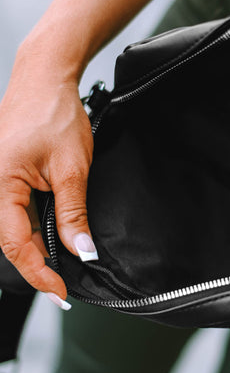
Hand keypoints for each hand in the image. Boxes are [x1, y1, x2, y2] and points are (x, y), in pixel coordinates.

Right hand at [0, 67, 95, 305]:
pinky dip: (33, 225)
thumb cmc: (55, 113)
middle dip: (37, 262)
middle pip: (10, 238)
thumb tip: (80, 250)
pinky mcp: (4, 176)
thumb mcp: (72, 169)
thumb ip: (73, 214)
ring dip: (35, 244)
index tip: (59, 292)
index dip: (38, 273)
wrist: (45, 80)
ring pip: (12, 226)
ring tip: (60, 261)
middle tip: (62, 282)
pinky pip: (14, 209)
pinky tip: (51, 232)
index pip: (14, 244)